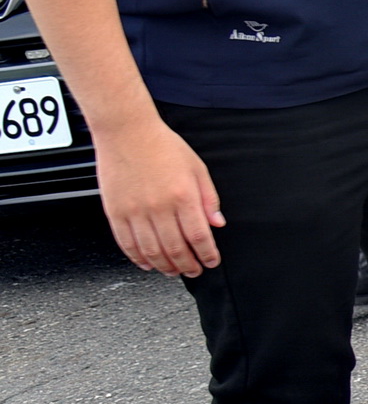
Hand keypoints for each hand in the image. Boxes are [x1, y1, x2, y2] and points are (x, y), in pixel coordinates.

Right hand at [94, 113, 223, 275]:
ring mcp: (134, 212)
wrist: (127, 132)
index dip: (207, 254)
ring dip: (165, 266)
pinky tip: (147, 263)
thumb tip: (217, 223)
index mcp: (183, 196)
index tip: (211, 262)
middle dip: (188, 265)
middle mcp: (159, 207)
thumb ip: (209, 198)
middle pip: (176, 249)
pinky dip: (138, 258)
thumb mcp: (197, 168)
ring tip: (174, 270)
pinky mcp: (115, 212)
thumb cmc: (163, 146)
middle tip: (194, 270)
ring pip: (152, 251)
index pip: (199, 236)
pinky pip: (127, 244)